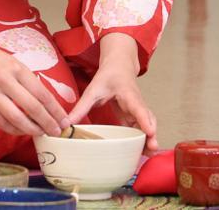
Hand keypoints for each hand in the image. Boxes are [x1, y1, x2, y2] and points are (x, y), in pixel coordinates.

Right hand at [0, 39, 69, 137]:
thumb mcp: (16, 64)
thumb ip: (30, 82)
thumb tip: (48, 105)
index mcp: (17, 69)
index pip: (42, 94)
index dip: (55, 110)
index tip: (64, 120)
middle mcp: (4, 81)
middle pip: (31, 108)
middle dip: (47, 123)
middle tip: (57, 131)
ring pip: (16, 118)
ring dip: (31, 129)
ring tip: (42, 133)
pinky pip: (1, 122)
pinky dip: (14, 130)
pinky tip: (23, 131)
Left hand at [65, 34, 158, 150]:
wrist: (119, 64)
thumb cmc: (109, 75)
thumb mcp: (93, 89)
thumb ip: (81, 107)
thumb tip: (66, 124)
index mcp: (128, 94)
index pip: (139, 108)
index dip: (145, 120)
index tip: (150, 132)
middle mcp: (137, 103)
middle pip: (147, 119)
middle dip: (151, 134)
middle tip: (152, 148)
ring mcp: (137, 109)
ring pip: (147, 124)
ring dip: (149, 138)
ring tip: (149, 154)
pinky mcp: (134, 114)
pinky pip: (141, 127)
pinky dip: (143, 137)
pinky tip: (141, 151)